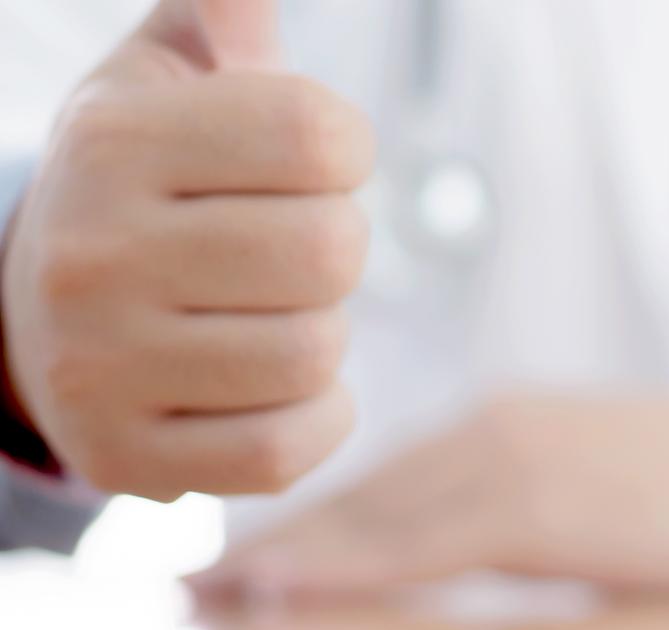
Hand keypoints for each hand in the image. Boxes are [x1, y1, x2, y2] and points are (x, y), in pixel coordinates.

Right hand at [1, 0, 372, 499]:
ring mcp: (98, 369)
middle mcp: (91, 256)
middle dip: (336, 247)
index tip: (311, 166)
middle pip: (329, 252)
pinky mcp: (123, 458)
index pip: (320, 138)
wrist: (38, 314)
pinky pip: (284, 451)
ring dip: (323, 333)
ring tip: (269, 316)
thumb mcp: (163, 80)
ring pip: (314, 354)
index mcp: (113, 143)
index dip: (345, 153)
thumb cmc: (142, 186)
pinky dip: (317, 418)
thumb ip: (221, 15)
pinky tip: (279, 387)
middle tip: (289, 252)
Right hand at [187, 392, 668, 600]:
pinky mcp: (535, 416)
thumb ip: (509, 618)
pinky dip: (380, 492)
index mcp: (545, 493)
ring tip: (255, 560)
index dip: (327, 571)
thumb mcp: (646, 612)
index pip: (411, 539)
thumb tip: (392, 599)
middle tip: (204, 583)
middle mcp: (521, 440)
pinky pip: (435, 458)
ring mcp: (527, 419)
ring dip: (329, 515)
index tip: (241, 595)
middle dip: (299, 542)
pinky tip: (354, 516)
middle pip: (388, 500)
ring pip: (402, 473)